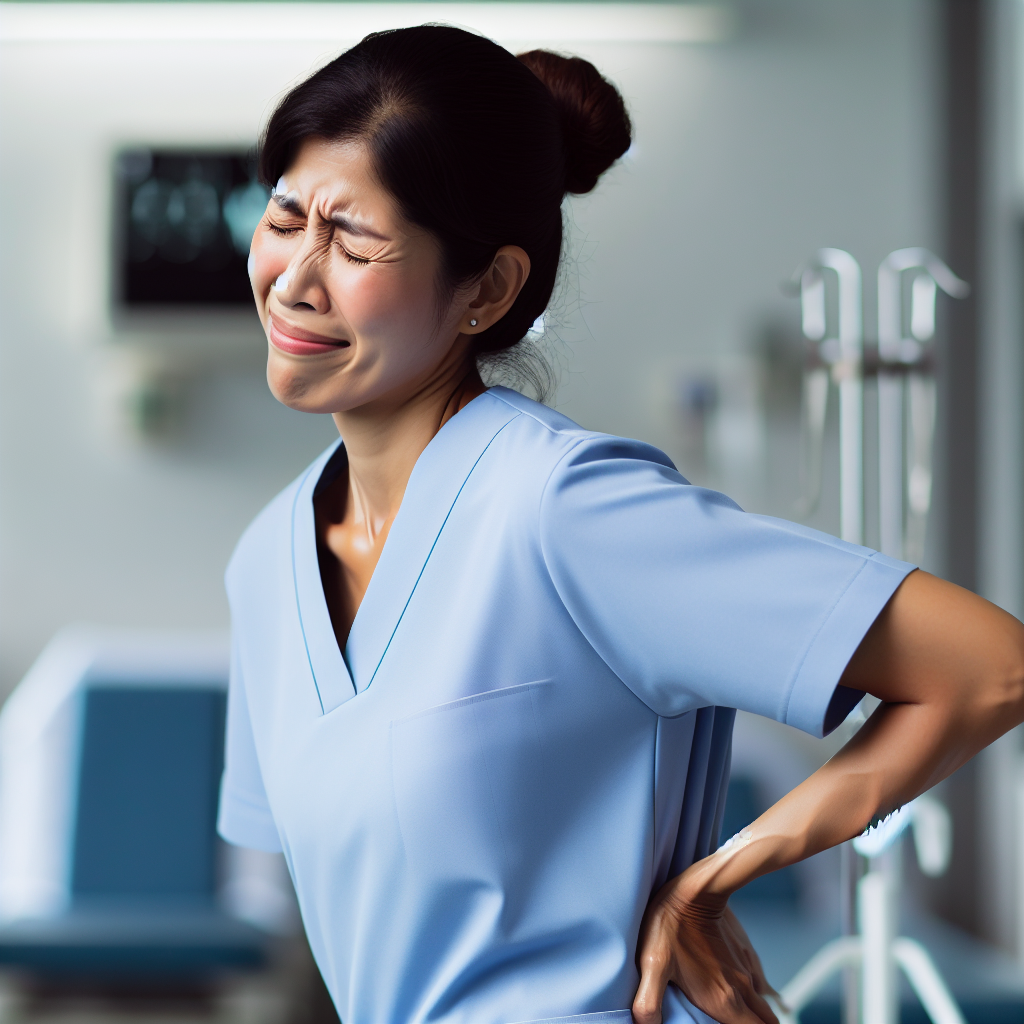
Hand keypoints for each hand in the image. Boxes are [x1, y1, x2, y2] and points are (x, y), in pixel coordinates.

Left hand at [632, 865, 779, 1023]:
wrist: (695, 888)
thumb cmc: (670, 926)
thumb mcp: (652, 965)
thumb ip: (649, 1004)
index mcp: (724, 1001)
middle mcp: (743, 990)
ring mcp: (747, 970)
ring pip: (765, 1006)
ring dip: (759, 1016)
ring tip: (743, 1018)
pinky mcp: (746, 952)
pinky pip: (761, 983)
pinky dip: (757, 995)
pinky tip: (743, 993)